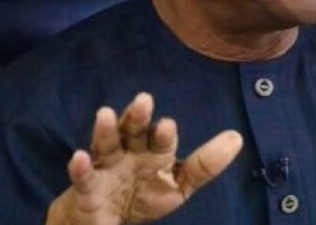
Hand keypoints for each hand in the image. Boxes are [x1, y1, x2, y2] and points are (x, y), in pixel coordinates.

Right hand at [46, 92, 242, 224]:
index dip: (164, 134)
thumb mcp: (179, 184)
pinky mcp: (86, 187)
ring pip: (105, 144)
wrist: (105, 219)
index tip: (168, 125)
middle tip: (143, 101)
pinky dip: (79, 167)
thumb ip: (205, 165)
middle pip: (133, 130)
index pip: (161, 139)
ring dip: (105, 129)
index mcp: (153, 151)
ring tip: (105, 114)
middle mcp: (129, 152)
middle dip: (137, 117)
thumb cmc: (144, 194)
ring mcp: (106, 167)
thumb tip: (237, 137)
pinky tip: (78, 157)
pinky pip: (82, 176)